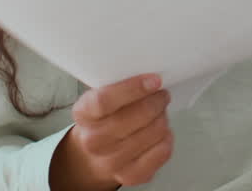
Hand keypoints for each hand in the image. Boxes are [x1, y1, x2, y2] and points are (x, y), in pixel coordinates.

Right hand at [49, 74, 173, 190]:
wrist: (94, 154)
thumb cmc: (105, 117)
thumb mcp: (101, 95)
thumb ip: (119, 84)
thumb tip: (151, 76)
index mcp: (84, 114)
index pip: (105, 101)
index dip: (134, 89)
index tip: (155, 80)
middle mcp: (94, 140)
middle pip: (137, 116)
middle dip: (157, 101)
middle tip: (161, 94)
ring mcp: (112, 161)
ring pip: (154, 132)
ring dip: (163, 118)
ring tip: (159, 113)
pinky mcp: (131, 175)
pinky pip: (162, 152)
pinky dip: (167, 137)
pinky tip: (160, 132)